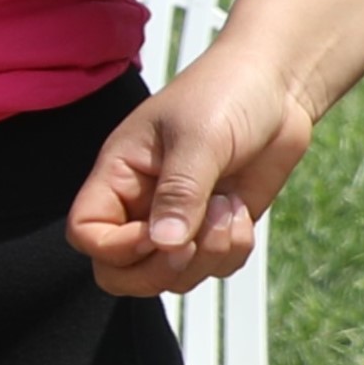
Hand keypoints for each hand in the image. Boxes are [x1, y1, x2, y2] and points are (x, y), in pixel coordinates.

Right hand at [68, 44, 306, 298]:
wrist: (278, 88)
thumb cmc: (224, 95)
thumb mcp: (198, 139)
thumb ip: (179, 193)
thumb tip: (165, 245)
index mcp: (118, 177)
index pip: (86, 233)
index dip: (116, 248)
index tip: (160, 232)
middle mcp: (140, 206)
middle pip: (120, 272)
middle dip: (161, 270)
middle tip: (195, 240)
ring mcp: (179, 222)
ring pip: (173, 276)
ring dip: (208, 254)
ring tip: (228, 207)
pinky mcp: (215, 229)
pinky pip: (214, 268)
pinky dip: (233, 250)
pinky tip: (240, 209)